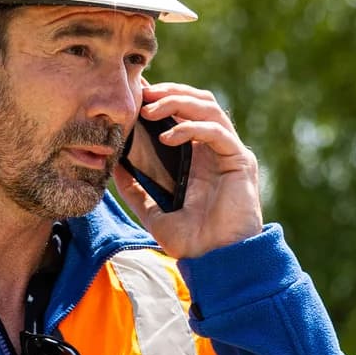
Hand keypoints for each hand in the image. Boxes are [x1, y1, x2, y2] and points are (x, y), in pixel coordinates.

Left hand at [114, 81, 263, 258]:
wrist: (217, 262)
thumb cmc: (193, 242)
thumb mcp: (154, 213)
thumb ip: (137, 190)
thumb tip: (115, 168)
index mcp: (200, 157)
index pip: (185, 113)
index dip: (163, 98)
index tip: (135, 95)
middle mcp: (216, 150)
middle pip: (198, 101)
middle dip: (170, 92)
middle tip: (142, 95)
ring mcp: (230, 153)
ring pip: (209, 109)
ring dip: (179, 102)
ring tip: (151, 111)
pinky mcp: (240, 161)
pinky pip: (217, 132)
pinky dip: (191, 128)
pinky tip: (167, 138)